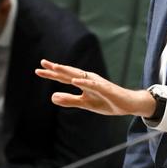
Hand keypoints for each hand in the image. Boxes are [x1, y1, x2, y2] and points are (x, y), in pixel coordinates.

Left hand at [35, 59, 155, 116]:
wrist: (128, 104)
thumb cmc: (107, 102)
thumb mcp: (85, 104)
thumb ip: (70, 100)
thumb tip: (52, 97)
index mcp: (84, 82)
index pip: (65, 77)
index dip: (52, 74)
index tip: (38, 70)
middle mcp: (89, 79)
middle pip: (70, 72)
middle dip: (56, 68)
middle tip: (42, 63)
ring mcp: (97, 83)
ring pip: (80, 75)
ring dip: (67, 71)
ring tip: (55, 68)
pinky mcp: (105, 89)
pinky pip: (93, 85)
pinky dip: (83, 82)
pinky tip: (74, 80)